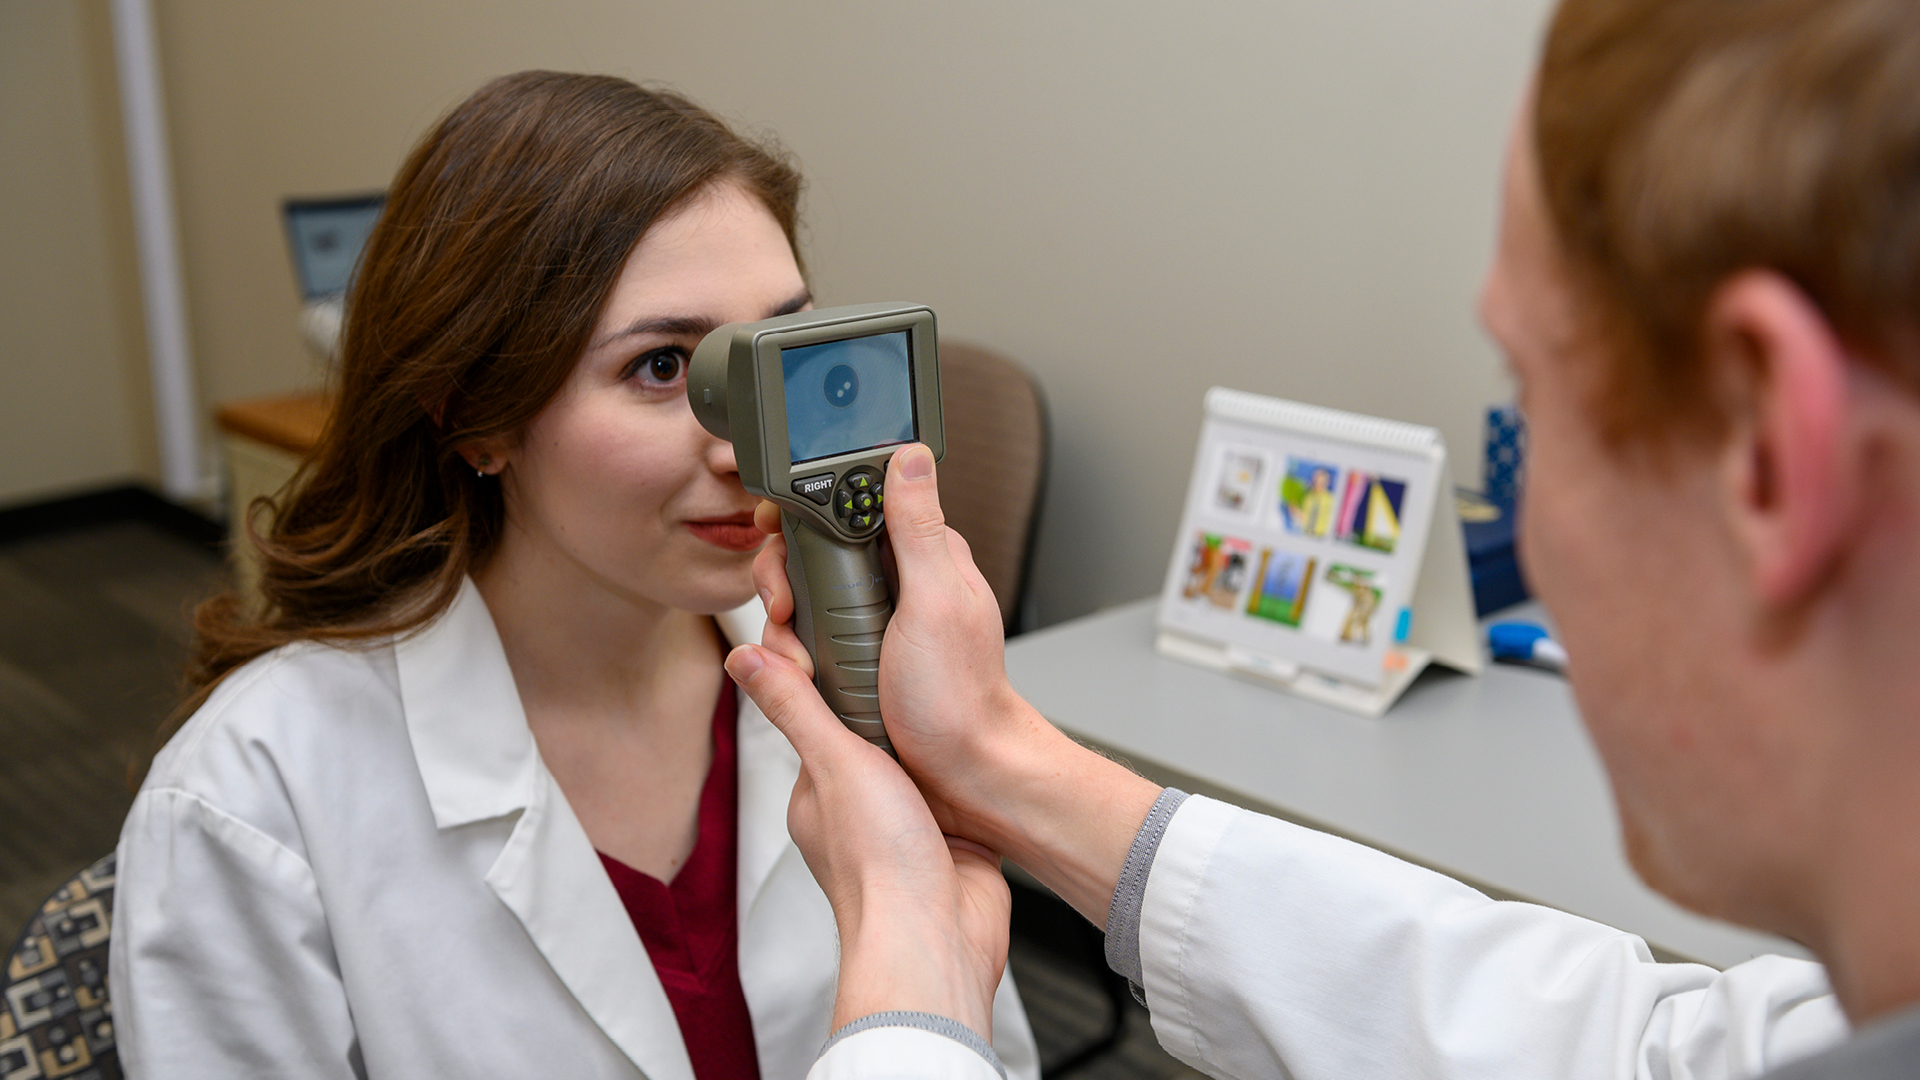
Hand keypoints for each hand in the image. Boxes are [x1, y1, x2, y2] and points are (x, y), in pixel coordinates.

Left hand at [723, 643, 1005, 1036]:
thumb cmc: (881, 869)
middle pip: (874, 732)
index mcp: (817, 790)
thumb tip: (743, 658)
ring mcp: (905, 826)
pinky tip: (972, 751)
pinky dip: (961, 771)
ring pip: (916, 760)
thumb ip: (795, 707)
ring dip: (930, 735)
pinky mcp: (948, 841)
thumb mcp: (835, 763)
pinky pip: (952, 792)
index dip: (835, 673)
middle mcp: (858, 808)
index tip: (853, 631)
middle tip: (913, 655)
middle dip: (893, 700)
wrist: (939, 939)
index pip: (819, 714)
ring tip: (944, 693)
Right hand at [749, 445, 1162, 925]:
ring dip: (786, 626)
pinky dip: (791, 656)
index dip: (808, 512)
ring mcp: (871, 622)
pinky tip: (802, 675)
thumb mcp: (936, 600)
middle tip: (789, 609)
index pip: (851, 503)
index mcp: (921, 555)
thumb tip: (909, 457)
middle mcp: (894, 582)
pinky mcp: (852, 657)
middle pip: (812, 551)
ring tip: (801, 657)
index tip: (783, 535)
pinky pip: (804, 641)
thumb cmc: (961, 695)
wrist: (963, 771)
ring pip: (802, 598)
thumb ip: (918, 527)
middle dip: (786, 578)